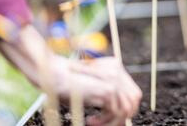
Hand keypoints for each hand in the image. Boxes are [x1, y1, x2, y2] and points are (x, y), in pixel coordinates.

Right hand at [0, 26, 140, 124]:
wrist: (53, 74)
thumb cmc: (65, 83)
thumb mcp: (90, 89)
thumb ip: (106, 97)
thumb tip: (122, 117)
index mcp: (114, 67)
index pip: (132, 93)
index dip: (124, 109)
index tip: (107, 119)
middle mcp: (117, 70)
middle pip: (133, 100)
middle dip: (121, 117)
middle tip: (102, 124)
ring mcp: (114, 79)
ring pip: (126, 109)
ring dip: (111, 121)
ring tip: (92, 123)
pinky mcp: (109, 89)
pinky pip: (115, 112)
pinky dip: (103, 121)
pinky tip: (89, 121)